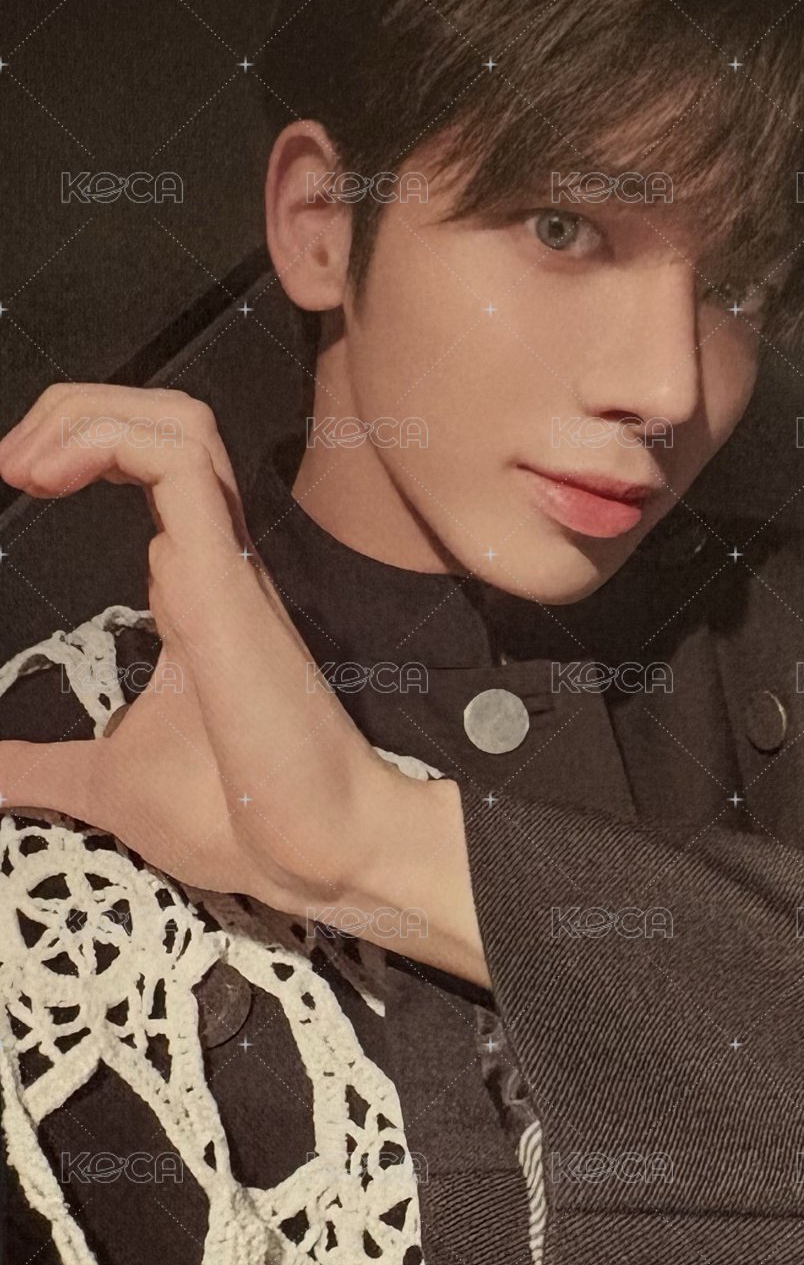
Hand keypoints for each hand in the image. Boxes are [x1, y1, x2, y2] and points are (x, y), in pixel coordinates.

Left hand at [0, 385, 486, 983]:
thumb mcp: (107, 780)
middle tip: (12, 464)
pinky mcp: (225, 576)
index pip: (153, 466)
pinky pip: (178, 462)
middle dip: (75, 411)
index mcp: (191, 586)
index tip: (18, 483)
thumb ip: (41, 767)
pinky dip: (107, 442)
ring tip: (26, 466)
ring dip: (88, 416)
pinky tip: (50, 477)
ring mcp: (222, 561)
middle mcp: (211, 558)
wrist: (312, 853)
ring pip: (178, 421)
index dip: (84, 445)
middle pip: (164, 420)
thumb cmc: (236, 814)